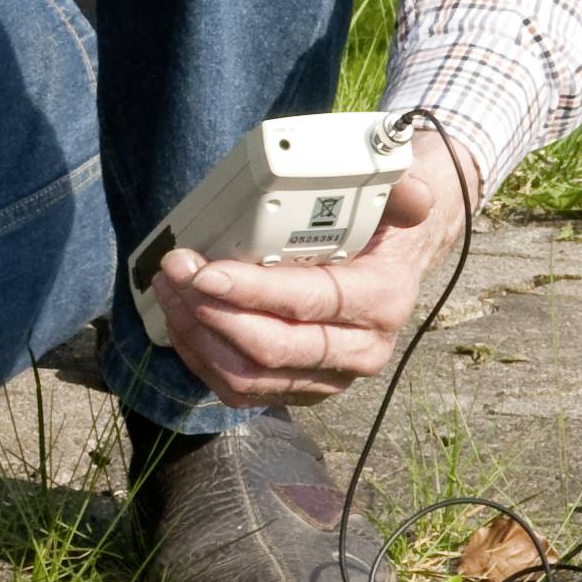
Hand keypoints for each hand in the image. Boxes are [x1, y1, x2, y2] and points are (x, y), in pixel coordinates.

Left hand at [149, 128, 477, 408]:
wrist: (395, 261)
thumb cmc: (385, 225)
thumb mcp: (400, 199)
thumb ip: (404, 193)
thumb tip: (413, 194)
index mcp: (383, 301)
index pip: (312, 303)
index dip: (253, 292)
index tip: (205, 272)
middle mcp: (360, 351)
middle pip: (273, 351)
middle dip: (212, 313)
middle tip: (175, 272)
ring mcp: (327, 377)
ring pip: (248, 378)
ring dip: (197, 336)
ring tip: (168, 289)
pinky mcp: (298, 387)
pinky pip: (239, 388)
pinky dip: (201, 357)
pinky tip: (180, 319)